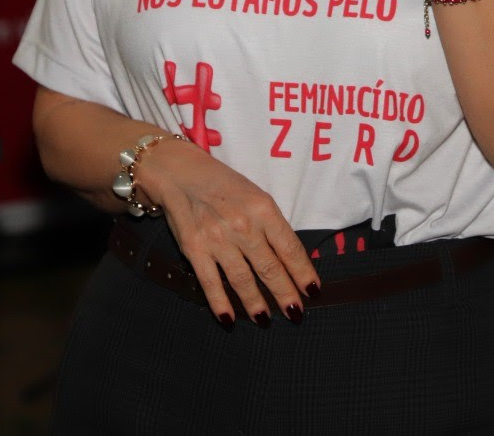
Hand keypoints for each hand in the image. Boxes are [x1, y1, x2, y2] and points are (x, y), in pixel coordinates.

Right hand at [135, 139, 317, 326]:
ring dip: (256, 304)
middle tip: (295, 314)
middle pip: (270, 269)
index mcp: (263, 209)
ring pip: (242, 280)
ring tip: (265, 320)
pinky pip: (210, 282)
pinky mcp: (194, 249)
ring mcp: (217, 239)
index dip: (303, 273)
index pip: (290, 249)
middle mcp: (242, 225)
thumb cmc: (224, 186)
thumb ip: (271, 226)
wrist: (180, 173)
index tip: (313, 291)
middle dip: (285, 295)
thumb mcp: (256, 197)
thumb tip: (290, 261)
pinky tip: (229, 319)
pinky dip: (220, 303)